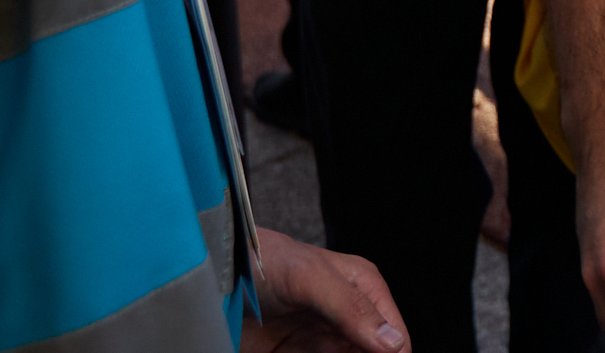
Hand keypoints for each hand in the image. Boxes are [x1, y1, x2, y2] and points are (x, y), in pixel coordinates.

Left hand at [242, 230, 406, 352]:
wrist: (211, 277)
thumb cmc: (260, 261)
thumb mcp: (308, 278)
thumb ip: (350, 308)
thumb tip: (392, 342)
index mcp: (362, 288)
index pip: (393, 334)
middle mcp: (346, 316)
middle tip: (329, 352)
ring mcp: (321, 339)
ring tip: (309, 350)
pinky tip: (296, 352)